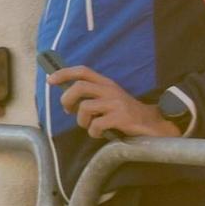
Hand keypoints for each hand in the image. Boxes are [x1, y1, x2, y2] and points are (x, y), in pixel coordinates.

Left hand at [49, 65, 174, 137]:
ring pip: (85, 108)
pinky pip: (96, 125)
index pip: (83, 71)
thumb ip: (92, 97)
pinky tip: (100, 134)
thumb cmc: (126, 114)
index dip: (64, 73)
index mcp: (107, 84)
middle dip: (66, 100)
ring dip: (82, 121)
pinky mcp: (121, 117)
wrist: (154, 124)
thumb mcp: (110, 99)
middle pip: (79, 87)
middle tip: (68, 111)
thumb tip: (67, 101)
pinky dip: (93, 132)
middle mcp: (111, 90)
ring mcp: (116, 103)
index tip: (50, 80)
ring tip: (90, 126)